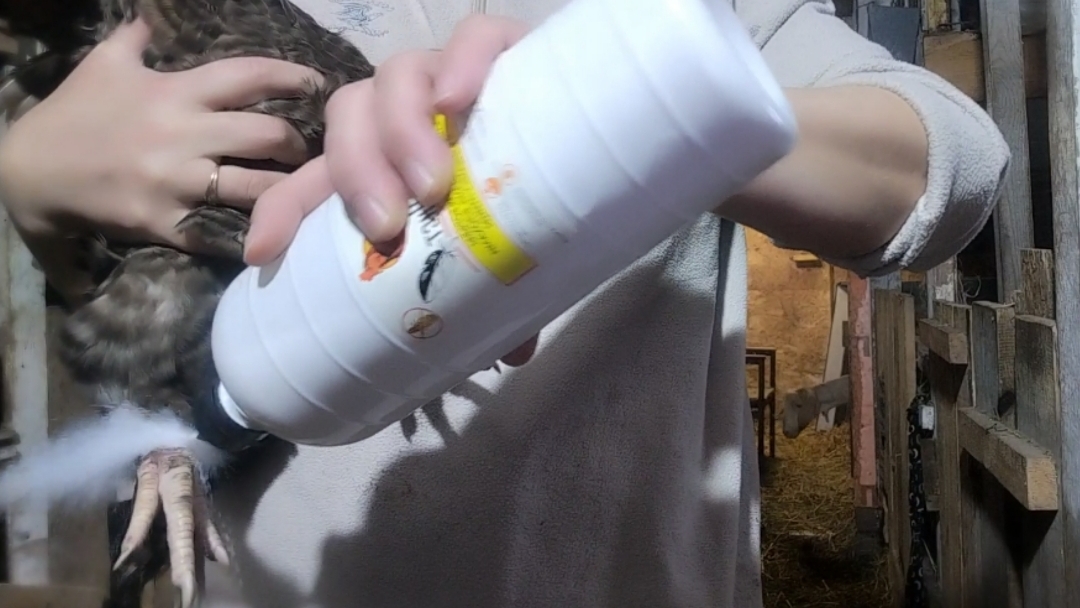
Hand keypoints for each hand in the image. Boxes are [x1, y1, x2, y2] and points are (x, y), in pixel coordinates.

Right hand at [0, 17, 321, 296]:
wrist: (31, 173)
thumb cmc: (74, 115)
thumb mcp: (104, 65)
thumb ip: (136, 38)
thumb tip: (151, 14)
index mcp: (175, 92)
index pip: (248, 76)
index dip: (292, 78)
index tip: (318, 86)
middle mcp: (182, 134)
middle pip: (267, 134)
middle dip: (300, 142)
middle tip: (314, 151)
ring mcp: (175, 182)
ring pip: (255, 187)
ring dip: (288, 190)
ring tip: (305, 191)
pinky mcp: (165, 222)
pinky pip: (222, 232)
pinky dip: (252, 233)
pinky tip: (275, 232)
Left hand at [249, 15, 538, 365]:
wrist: (593, 117)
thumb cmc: (532, 193)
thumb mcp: (502, 248)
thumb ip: (497, 292)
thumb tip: (511, 356)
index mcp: (388, 162)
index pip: (318, 177)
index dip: (285, 209)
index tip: (265, 251)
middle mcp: (406, 115)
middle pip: (348, 120)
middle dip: (356, 173)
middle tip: (387, 227)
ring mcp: (448, 77)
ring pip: (394, 77)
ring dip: (400, 131)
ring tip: (433, 185)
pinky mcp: (500, 48)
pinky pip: (472, 38)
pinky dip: (461, 63)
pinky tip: (459, 101)